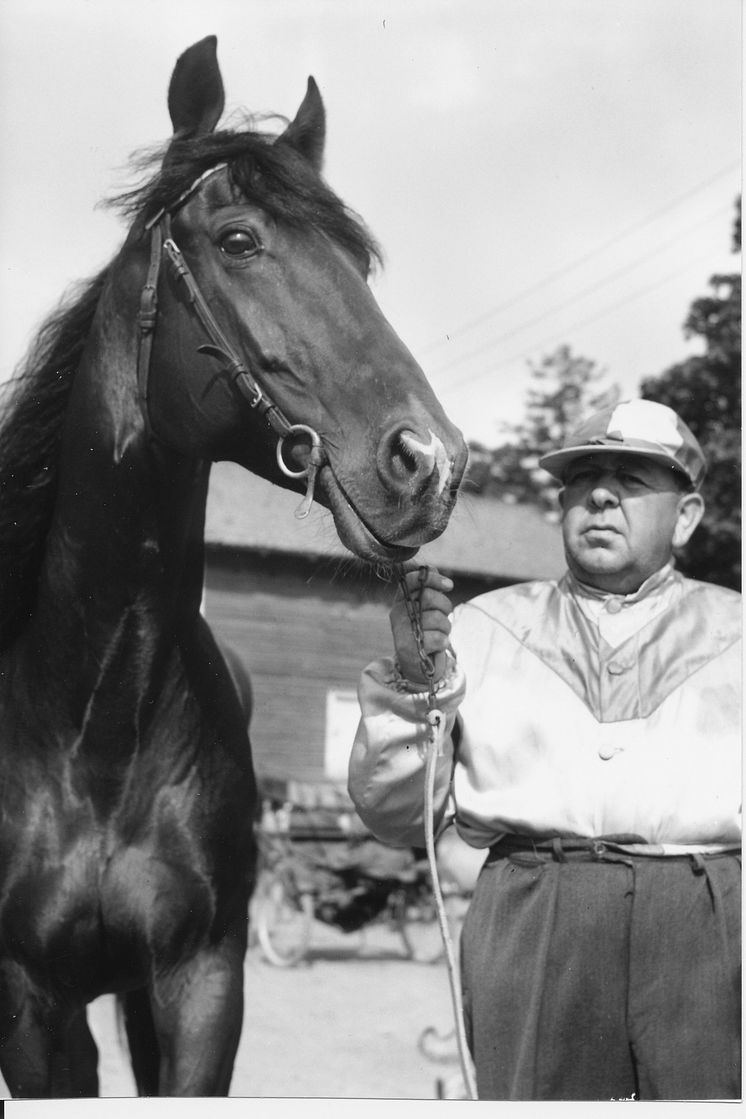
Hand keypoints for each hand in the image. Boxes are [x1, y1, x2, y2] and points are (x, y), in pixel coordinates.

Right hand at [390, 565, 453, 684]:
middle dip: (445, 605)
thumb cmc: (424, 632)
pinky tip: (438, 644)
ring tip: (441, 632)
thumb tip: (431, 568)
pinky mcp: (408, 649)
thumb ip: (427, 589)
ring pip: (436, 618)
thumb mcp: (425, 609)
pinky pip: (437, 638)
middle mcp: (397, 614)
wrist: (417, 665)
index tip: (449, 585)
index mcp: (401, 601)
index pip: (412, 580)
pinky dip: (443, 642)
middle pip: (428, 596)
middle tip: (446, 614)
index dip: (433, 579)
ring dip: (446, 626)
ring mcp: (401, 631)